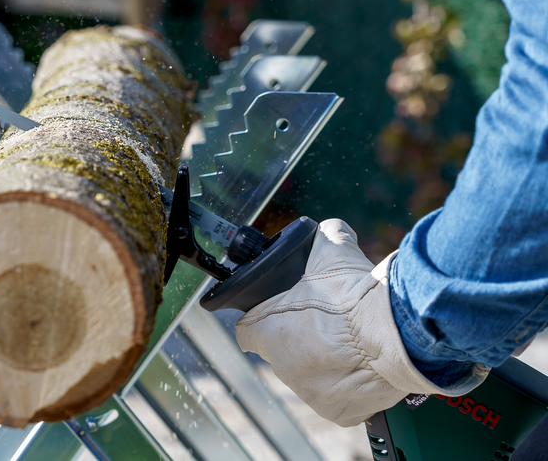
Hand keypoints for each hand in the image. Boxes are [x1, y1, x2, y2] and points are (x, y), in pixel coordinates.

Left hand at [235, 219, 488, 426]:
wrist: (393, 335)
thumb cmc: (354, 296)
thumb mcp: (332, 250)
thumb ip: (324, 237)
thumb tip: (330, 230)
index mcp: (267, 332)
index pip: (249, 331)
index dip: (264, 320)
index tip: (278, 315)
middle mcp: (282, 366)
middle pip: (284, 353)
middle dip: (301, 339)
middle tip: (328, 324)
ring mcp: (309, 392)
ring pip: (311, 375)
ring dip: (325, 361)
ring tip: (351, 343)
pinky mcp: (337, 412)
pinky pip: (339, 398)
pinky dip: (349, 385)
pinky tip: (363, 365)